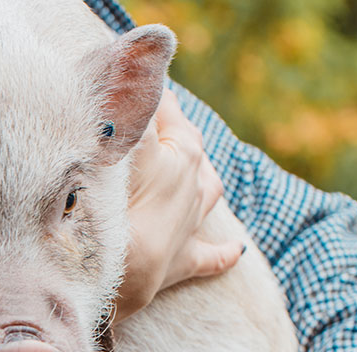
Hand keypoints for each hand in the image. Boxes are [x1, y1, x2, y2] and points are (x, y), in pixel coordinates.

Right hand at [116, 89, 244, 322]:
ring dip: (204, 177)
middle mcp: (194, 185)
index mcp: (182, 153)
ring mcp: (190, 225)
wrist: (121, 275)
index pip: (164, 111)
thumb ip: (127, 110)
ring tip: (198, 168)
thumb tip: (136, 70)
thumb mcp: (120, 147)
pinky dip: (225, 252)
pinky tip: (238, 250)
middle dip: (175, 130)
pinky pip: (213, 256)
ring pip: (209, 191)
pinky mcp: (184, 262)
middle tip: (155, 115)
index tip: (131, 81)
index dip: (148, 96)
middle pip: (189, 147)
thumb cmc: (118, 205)